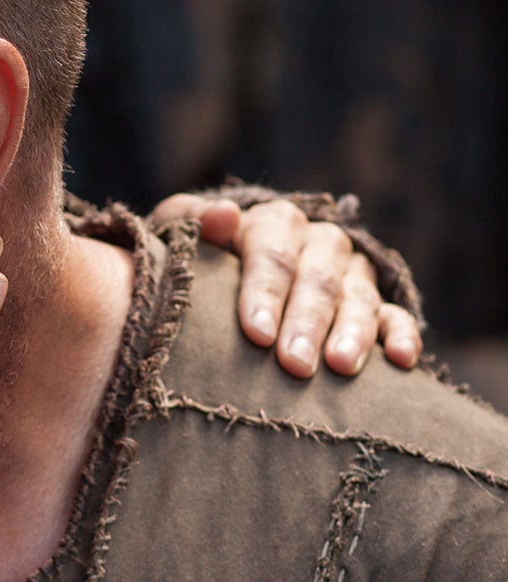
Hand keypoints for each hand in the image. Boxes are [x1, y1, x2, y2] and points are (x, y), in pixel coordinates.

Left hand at [150, 193, 420, 376]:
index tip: (255, 333)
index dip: (264, 293)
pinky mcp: (375, 302)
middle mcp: (317, 243)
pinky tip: (400, 360)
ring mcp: (350, 272)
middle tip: (295, 364)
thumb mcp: (179, 233)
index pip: (271, 255)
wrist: (229, 267)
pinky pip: (395, 315)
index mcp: (272, 224)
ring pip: (359, 298)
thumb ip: (191, 222)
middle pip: (318, 280)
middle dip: (307, 323)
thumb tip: (223, 215)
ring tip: (341, 366)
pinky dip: (401, 334)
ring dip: (353, 332)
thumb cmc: (197, 259)